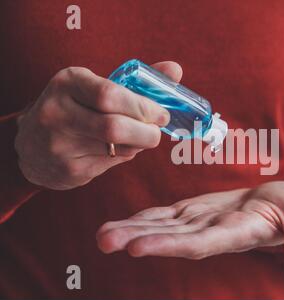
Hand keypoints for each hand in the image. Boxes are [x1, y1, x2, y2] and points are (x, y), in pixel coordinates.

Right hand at [15, 61, 181, 189]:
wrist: (32, 145)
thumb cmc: (76, 108)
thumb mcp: (96, 86)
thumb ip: (137, 80)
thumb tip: (175, 69)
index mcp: (67, 83)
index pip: (109, 94)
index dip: (142, 106)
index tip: (161, 113)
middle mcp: (58, 112)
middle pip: (114, 127)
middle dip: (147, 132)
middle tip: (157, 131)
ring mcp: (60, 144)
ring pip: (118, 148)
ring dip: (139, 144)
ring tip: (139, 137)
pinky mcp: (68, 170)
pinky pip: (111, 163)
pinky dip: (125, 155)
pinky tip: (119, 148)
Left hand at [97, 181, 283, 267]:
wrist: (276, 205)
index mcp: (235, 234)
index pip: (199, 243)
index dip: (169, 245)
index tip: (139, 247)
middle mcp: (211, 232)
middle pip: (171, 238)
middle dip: (138, 239)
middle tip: (104, 240)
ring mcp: (200, 222)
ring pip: (163, 226)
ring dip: (132, 229)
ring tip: (103, 235)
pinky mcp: (195, 211)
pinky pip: (166, 215)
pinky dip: (144, 218)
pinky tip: (122, 222)